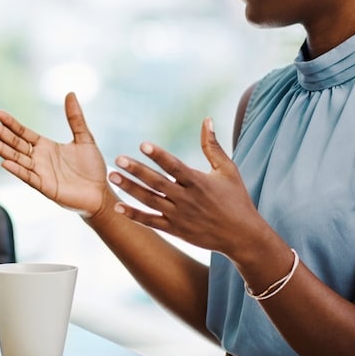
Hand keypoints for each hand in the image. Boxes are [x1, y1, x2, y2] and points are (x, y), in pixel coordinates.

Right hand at [0, 93, 110, 216]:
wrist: (100, 192)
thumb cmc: (92, 167)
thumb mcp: (84, 138)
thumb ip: (75, 118)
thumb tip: (71, 93)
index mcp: (46, 146)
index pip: (23, 133)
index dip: (11, 124)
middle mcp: (39, 159)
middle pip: (15, 144)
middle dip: (0, 134)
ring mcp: (40, 173)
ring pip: (17, 159)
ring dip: (2, 150)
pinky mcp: (45, 187)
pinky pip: (28, 177)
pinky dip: (17, 170)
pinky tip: (5, 162)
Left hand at [109, 117, 259, 254]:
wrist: (242, 236)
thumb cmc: (236, 199)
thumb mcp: (228, 170)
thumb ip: (213, 146)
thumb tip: (207, 119)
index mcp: (198, 182)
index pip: (174, 166)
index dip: (158, 155)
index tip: (143, 145)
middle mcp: (186, 199)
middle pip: (157, 183)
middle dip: (137, 171)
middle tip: (118, 159)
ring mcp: (179, 216)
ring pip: (149, 201)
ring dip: (130, 189)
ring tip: (112, 177)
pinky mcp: (175, 229)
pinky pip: (150, 222)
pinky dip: (134, 215)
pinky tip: (117, 206)